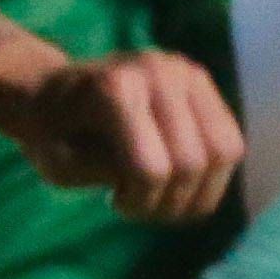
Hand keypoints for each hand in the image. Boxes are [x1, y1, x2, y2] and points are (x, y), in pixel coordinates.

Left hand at [0, 50, 244, 221]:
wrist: (50, 90)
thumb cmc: (49, 135)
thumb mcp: (59, 167)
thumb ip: (108, 175)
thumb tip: (163, 179)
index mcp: (114, 89)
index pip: (152, 169)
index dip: (139, 203)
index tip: (116, 204)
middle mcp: (158, 71)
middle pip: (194, 163)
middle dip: (170, 203)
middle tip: (141, 208)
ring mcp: (185, 71)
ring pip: (225, 151)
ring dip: (199, 193)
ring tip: (163, 198)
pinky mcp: (201, 81)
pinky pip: (230, 139)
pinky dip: (211, 174)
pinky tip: (176, 179)